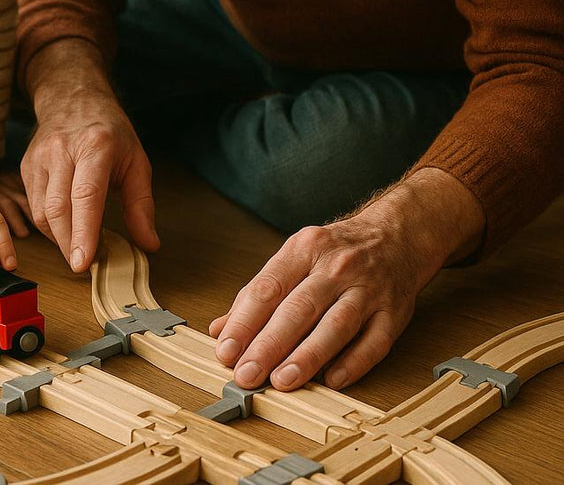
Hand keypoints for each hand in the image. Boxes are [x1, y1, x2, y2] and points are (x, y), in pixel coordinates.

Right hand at [21, 41, 157, 271]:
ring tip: (77, 248)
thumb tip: (149, 244)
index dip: (84, 233)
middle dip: (68, 245)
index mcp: (96, 146)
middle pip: (57, 209)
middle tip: (85, 264)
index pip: (86, 196)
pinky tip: (64, 228)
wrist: (73, 98)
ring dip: (58, 238)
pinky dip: (48, 225)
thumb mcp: (136, 161)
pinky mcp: (26, 165)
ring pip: (40, 212)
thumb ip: (141, 205)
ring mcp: (39, 157)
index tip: (84, 263)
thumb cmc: (109, 131)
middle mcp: (62, 150)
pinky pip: (32, 205)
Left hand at [210, 170, 484, 390]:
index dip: (244, 321)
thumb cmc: (335, 253)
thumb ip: (258, 293)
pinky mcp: (393, 312)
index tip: (226, 351)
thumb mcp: (294, 258)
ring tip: (281, 380)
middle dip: (269, 344)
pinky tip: (331, 379)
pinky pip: (374, 342)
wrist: (394, 236)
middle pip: (298, 309)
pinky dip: (353, 362)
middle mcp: (336, 266)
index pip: (268, 287)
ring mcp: (368, 289)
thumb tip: (221, 329)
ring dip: (307, 356)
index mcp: (304, 248)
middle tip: (246, 374)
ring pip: (335, 325)